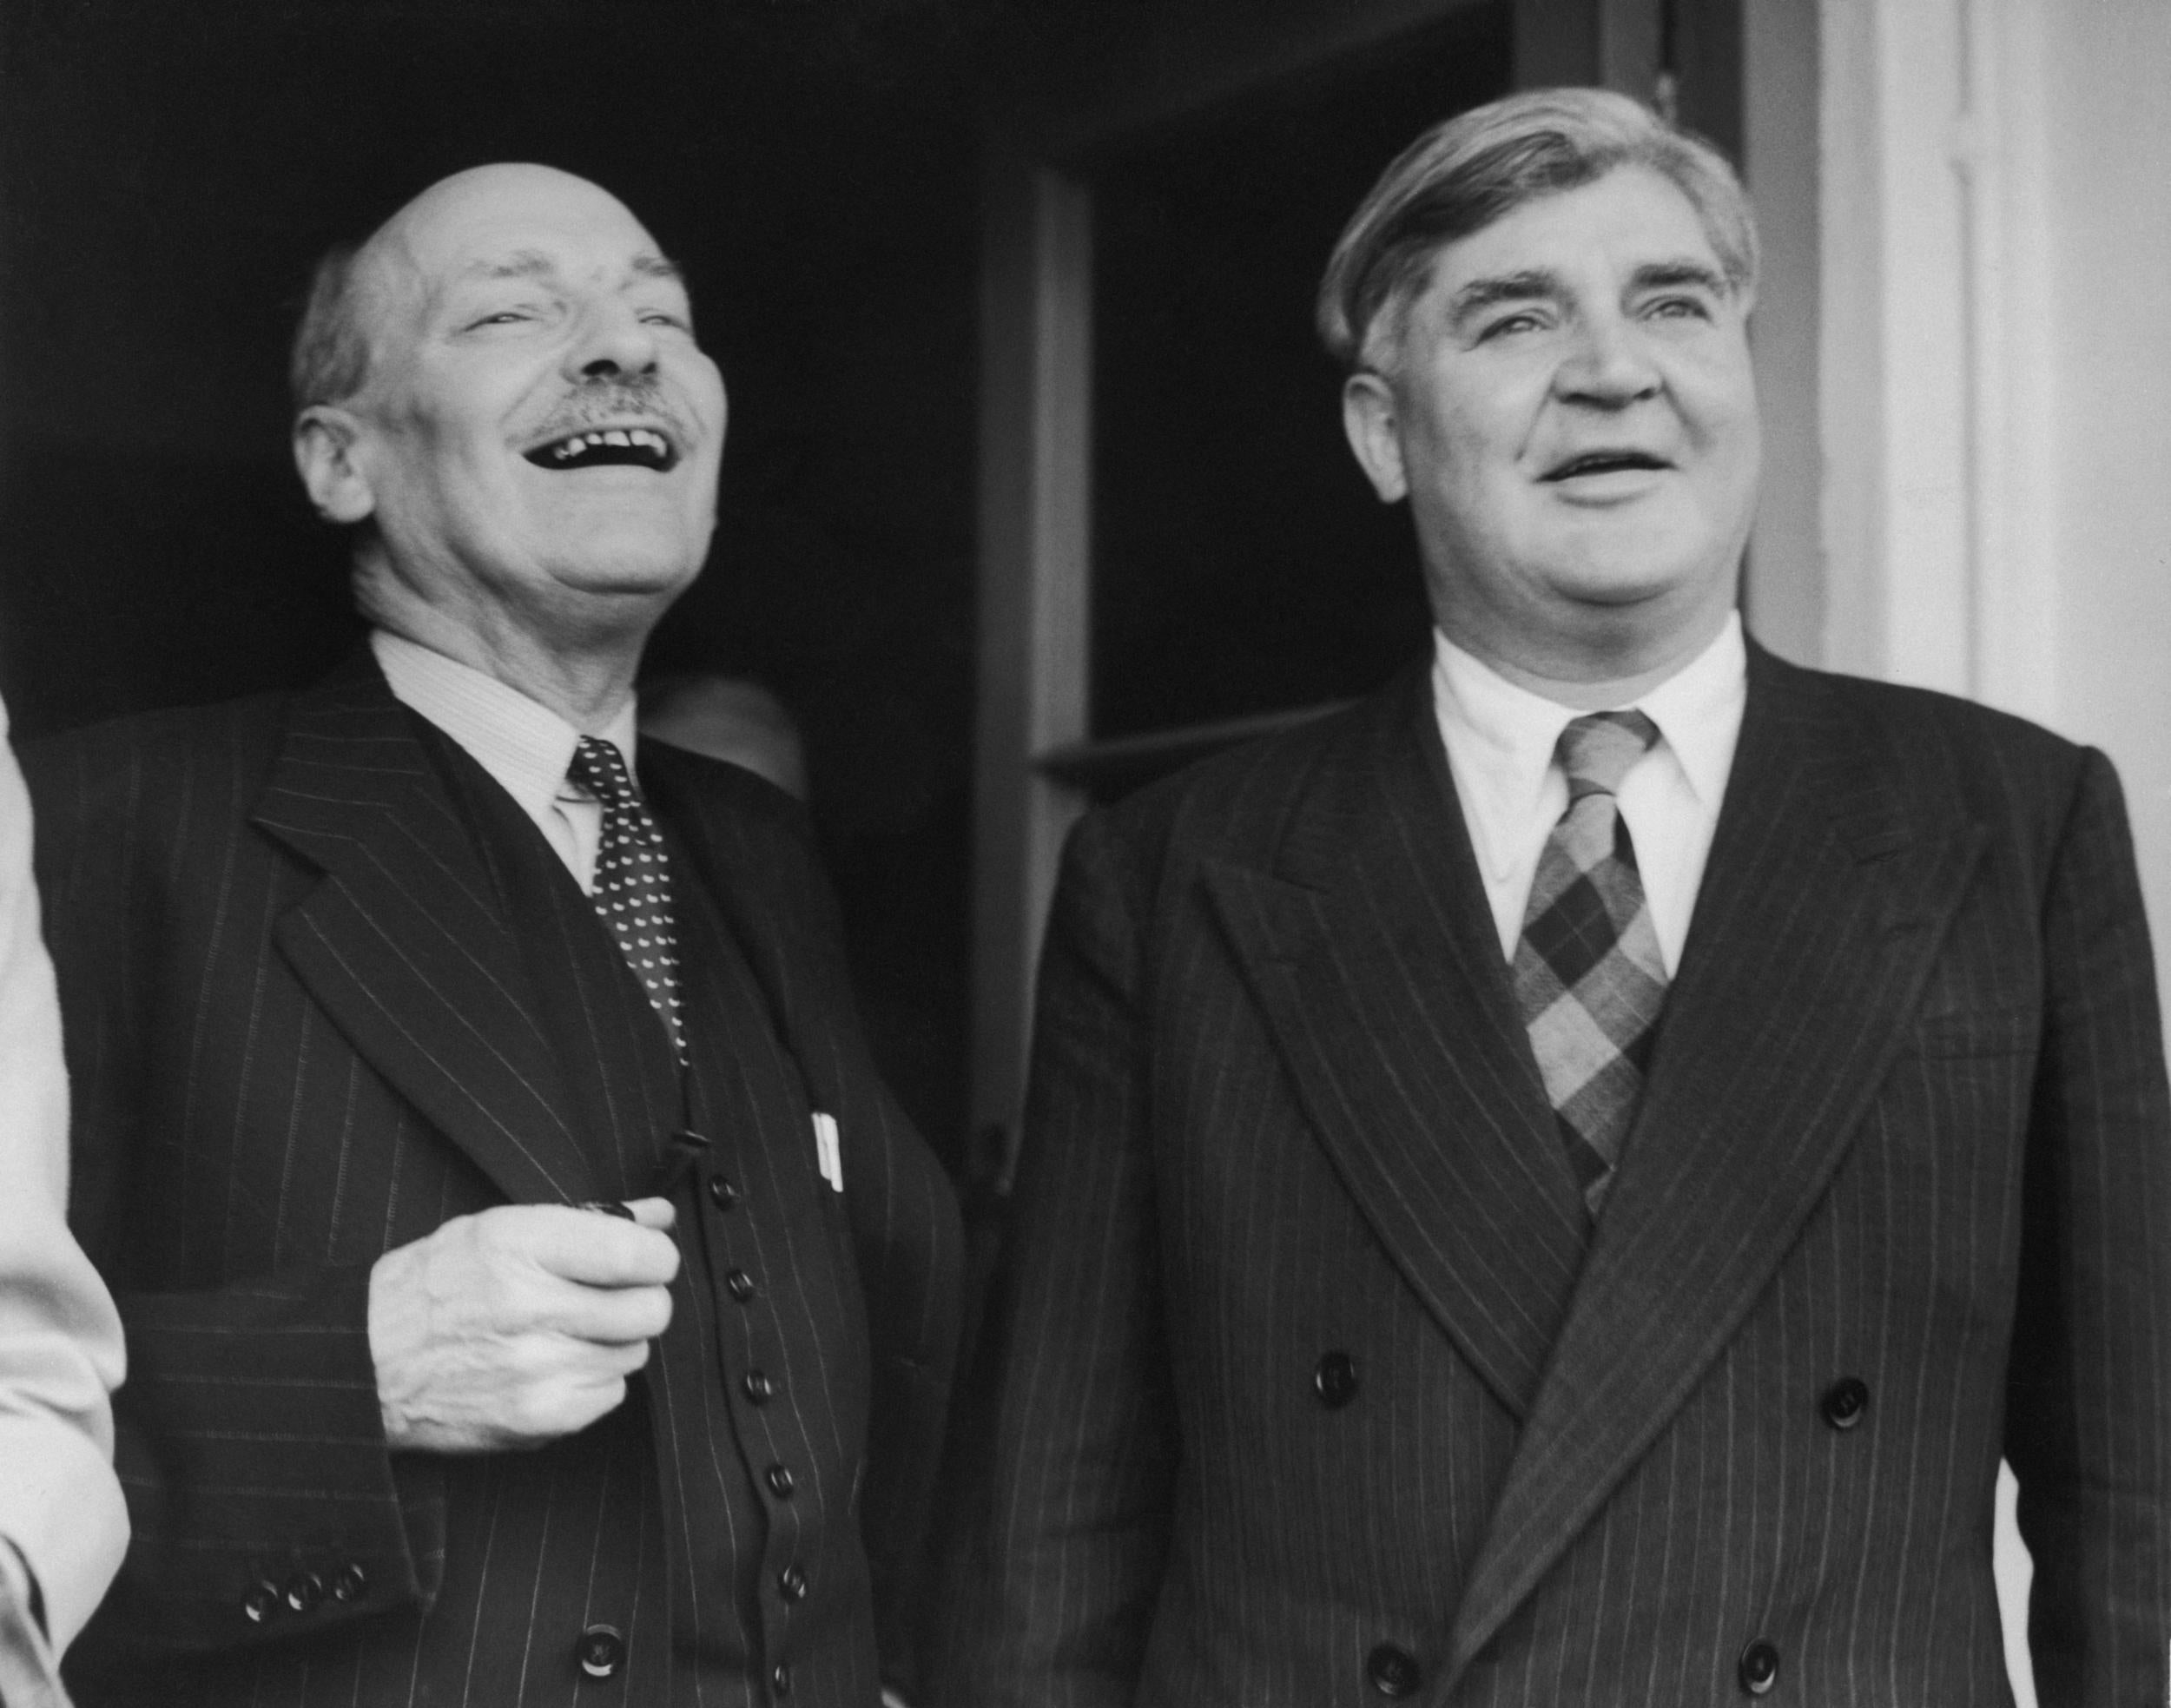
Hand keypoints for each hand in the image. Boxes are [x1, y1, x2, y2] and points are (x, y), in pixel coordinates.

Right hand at [368, 1199, 678, 1452]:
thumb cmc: (432, 1287)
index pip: (638, 1253)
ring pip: (635, 1352)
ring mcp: (536, 1368)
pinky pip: (611, 1394)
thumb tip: (660, 1214)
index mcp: (519, 1245)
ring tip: (564, 1331)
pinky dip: (592, 1381)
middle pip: (651, 1308)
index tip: (645, 1258)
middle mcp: (530, 1306)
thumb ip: (590, 1219)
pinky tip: (551, 1366)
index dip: (655, 1255)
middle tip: (607, 1297)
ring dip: (613, 1341)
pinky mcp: (538, 1417)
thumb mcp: (497, 1228)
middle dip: (640, 1299)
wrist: (363, 1365)